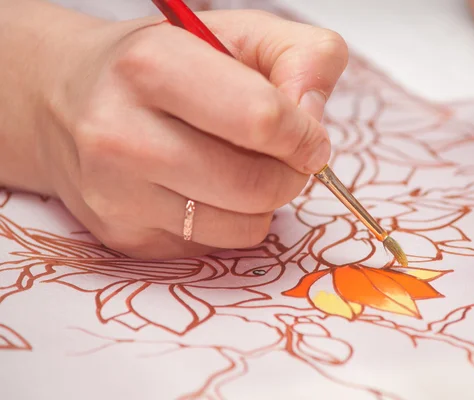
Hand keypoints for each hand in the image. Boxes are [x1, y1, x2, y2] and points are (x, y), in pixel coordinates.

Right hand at [37, 7, 347, 258]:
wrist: (68, 97)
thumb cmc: (161, 63)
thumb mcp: (237, 33)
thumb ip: (302, 57)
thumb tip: (315, 118)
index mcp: (152, 66)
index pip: (260, 119)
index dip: (304, 134)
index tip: (309, 136)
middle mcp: (122, 135)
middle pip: (254, 186)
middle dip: (290, 175)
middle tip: (284, 158)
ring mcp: (116, 195)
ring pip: (241, 227)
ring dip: (263, 203)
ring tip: (241, 168)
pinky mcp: (123, 236)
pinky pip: (214, 246)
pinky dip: (228, 222)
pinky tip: (204, 189)